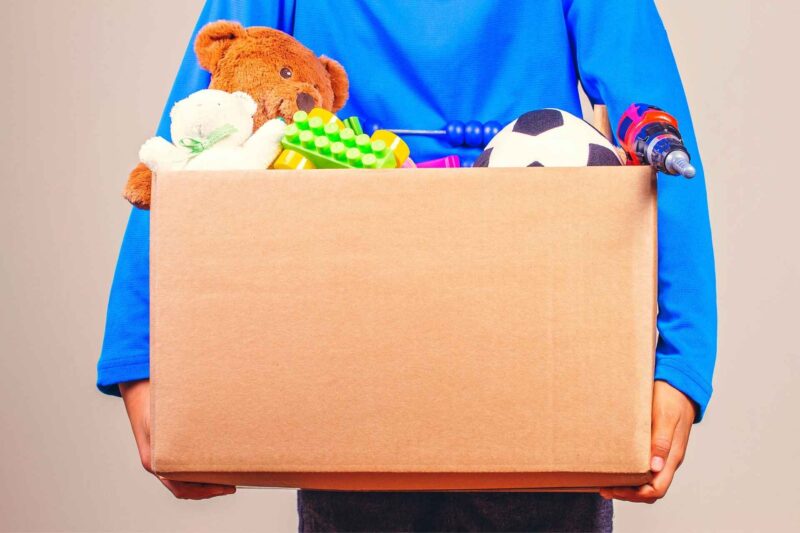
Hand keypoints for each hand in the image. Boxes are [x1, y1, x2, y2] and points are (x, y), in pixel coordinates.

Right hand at [119, 379, 235, 499]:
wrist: (137, 389)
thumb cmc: (151, 401)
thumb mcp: (163, 417)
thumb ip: (178, 430)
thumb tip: (203, 437)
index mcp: (155, 461)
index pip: (181, 489)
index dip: (204, 491)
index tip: (225, 488)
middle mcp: (156, 463)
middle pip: (184, 488)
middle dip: (208, 489)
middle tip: (231, 485)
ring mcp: (159, 457)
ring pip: (183, 479)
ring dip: (203, 481)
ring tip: (225, 478)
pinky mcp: (164, 449)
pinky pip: (181, 467)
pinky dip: (196, 471)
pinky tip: (210, 462)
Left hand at [599, 380, 695, 503]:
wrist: (679, 386)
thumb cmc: (672, 399)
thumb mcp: (665, 418)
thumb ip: (661, 442)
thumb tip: (655, 467)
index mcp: (672, 457)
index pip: (657, 489)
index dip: (636, 494)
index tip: (614, 489)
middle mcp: (668, 460)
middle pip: (651, 489)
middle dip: (629, 494)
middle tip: (604, 489)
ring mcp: (663, 454)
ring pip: (648, 481)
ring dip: (629, 486)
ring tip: (607, 483)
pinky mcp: (657, 447)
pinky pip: (646, 468)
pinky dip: (632, 473)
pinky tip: (618, 467)